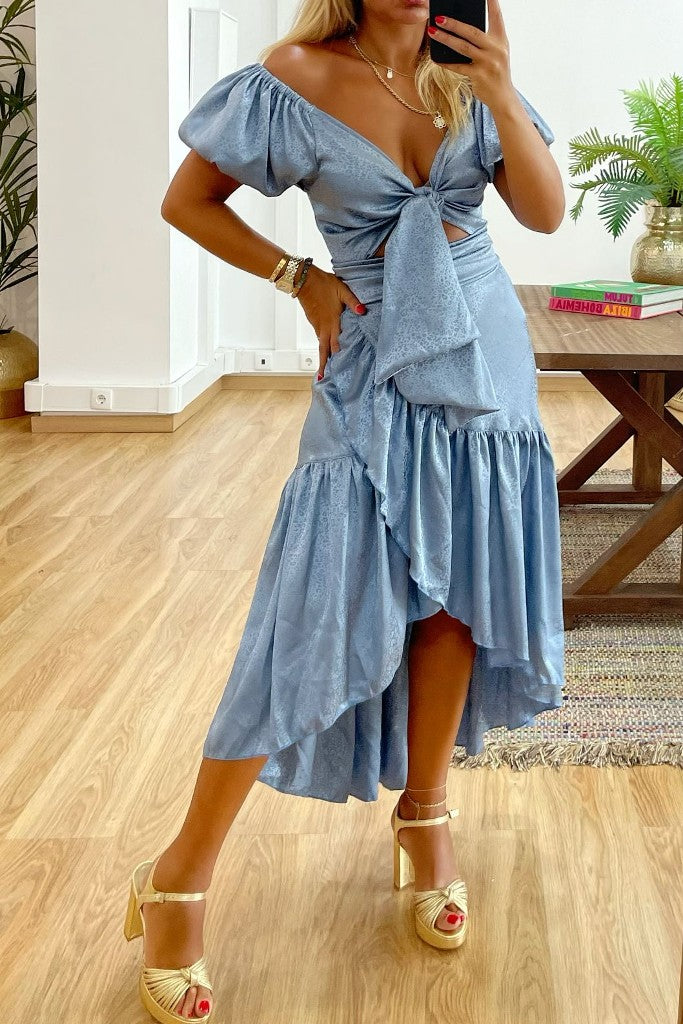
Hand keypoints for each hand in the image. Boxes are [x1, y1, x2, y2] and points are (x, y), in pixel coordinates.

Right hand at [293, 264, 366, 378]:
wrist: (303, 279)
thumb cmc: (324, 283)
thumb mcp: (342, 290)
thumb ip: (353, 302)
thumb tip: (363, 311)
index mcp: (332, 322)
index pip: (333, 345)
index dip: (334, 358)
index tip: (334, 371)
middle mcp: (323, 327)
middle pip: (323, 349)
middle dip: (323, 364)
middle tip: (322, 377)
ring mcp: (316, 324)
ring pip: (321, 343)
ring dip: (323, 354)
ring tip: (326, 365)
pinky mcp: (313, 320)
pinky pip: (319, 335)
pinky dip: (322, 343)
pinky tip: (326, 346)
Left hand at [428, 0, 515, 111]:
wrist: (503, 97)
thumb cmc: (496, 71)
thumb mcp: (497, 52)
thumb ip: (485, 40)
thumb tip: (461, 28)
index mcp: (501, 39)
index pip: (496, 15)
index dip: (491, 2)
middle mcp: (496, 49)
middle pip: (472, 32)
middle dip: (454, 23)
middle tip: (439, 17)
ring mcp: (487, 62)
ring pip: (463, 47)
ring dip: (445, 39)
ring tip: (432, 31)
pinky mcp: (478, 76)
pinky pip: (458, 67)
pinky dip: (446, 63)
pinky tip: (436, 58)